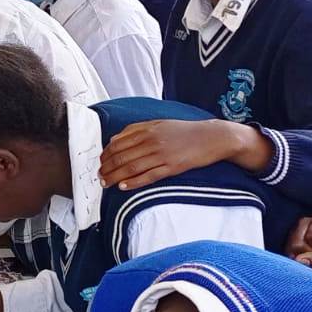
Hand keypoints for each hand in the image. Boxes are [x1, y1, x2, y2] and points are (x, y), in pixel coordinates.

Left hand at [99, 119, 271, 190]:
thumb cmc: (185, 131)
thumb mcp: (160, 124)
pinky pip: (148, 176)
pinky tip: (123, 187)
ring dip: (115, 177)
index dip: (105, 154)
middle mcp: (152, 141)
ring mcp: (162, 154)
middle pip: (121, 156)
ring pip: (131, 167)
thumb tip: (114, 140)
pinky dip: (134, 182)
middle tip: (98, 176)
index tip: (100, 162)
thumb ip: (136, 130)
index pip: (118, 143)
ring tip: (105, 183)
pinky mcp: (172, 167)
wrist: (212, 136)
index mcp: (148, 129)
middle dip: (106, 168)